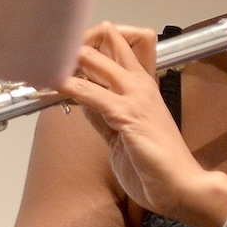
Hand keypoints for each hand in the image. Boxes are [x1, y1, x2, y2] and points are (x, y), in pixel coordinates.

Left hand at [60, 24, 226, 226]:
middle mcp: (140, 83)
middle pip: (112, 40)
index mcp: (143, 85)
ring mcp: (135, 96)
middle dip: (81, 40)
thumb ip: (104, 114)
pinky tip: (54, 84)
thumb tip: (82, 99)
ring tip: (46, 55)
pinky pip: (92, 94)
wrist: (180, 186)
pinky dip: (70, 88)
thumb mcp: (122, 133)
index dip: (96, 40)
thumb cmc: (155, 164)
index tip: (70, 48)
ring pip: (98, 61)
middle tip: (54, 46)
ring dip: (70, 58)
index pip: (122, 45)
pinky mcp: (127, 114)